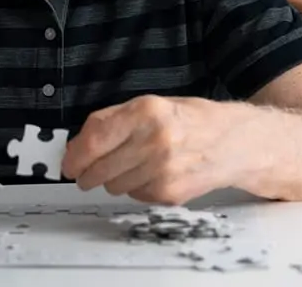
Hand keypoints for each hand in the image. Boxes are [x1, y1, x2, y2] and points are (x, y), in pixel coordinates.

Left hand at [65, 96, 239, 203]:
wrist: (235, 143)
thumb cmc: (189, 119)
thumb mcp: (149, 104)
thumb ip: (111, 120)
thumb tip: (77, 144)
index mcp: (145, 112)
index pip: (95, 140)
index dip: (75, 156)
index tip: (66, 164)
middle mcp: (155, 142)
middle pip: (101, 168)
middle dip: (87, 173)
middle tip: (83, 173)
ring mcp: (165, 171)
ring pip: (115, 186)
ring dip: (112, 179)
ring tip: (129, 165)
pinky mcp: (172, 194)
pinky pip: (135, 196)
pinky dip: (134, 188)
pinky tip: (149, 174)